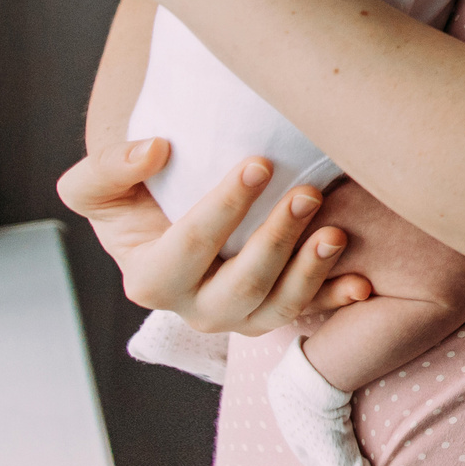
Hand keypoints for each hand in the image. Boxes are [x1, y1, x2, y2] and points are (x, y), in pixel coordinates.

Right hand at [56, 134, 369, 334]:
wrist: (167, 215)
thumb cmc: (136, 196)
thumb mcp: (101, 186)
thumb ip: (109, 169)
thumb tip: (153, 150)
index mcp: (151, 280)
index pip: (188, 247)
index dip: (224, 207)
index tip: (259, 163)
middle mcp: (195, 307)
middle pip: (241, 285)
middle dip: (277, 240)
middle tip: (308, 194)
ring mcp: (239, 315)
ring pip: (279, 307)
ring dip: (312, 272)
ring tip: (338, 233)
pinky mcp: (274, 311)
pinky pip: (310, 312)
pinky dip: (337, 298)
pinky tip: (363, 284)